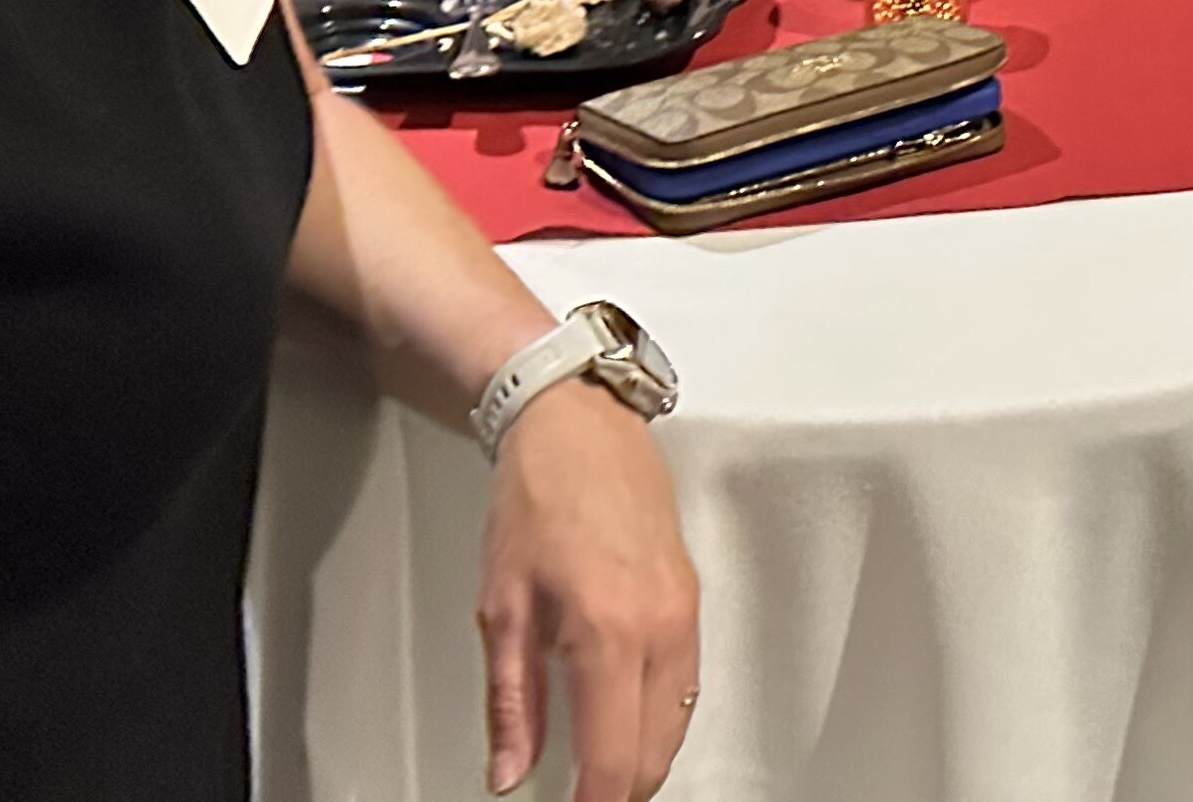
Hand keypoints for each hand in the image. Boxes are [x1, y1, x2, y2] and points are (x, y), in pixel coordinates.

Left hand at [475, 381, 699, 800]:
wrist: (577, 427)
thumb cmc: (538, 498)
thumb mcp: (501, 609)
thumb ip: (512, 704)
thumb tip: (510, 770)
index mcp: (606, 631)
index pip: (612, 757)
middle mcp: (657, 625)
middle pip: (654, 750)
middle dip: (620, 788)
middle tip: (581, 797)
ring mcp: (683, 611)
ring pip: (678, 720)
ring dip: (643, 758)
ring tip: (600, 773)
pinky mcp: (690, 597)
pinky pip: (688, 682)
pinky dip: (662, 717)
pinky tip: (631, 721)